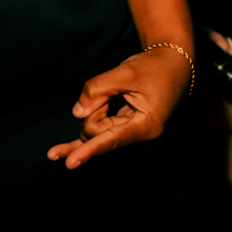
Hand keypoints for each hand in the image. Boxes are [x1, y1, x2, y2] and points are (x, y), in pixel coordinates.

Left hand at [47, 48, 191, 169]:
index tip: (70, 163)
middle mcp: (141, 141)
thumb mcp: (125, 72)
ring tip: (118, 96)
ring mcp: (133, 142)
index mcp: (147, 127)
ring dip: (99, 111)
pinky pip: (97, 139)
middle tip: (115, 89)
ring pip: (95, 133)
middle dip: (96, 108)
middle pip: (96, 132)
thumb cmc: (153, 68)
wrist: (173, 68)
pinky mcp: (125, 137)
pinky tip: (57, 152)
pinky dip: (82, 140)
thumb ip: (98, 89)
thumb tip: (77, 112)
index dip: (89, 151)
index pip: (111, 140)